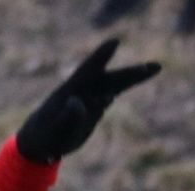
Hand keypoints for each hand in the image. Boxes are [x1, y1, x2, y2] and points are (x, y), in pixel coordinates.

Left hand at [15, 39, 161, 164]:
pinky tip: (135, 79)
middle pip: (110, 78)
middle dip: (132, 72)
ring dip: (133, 77)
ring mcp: (89, 99)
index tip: (115, 42)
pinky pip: (109, 96)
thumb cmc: (45, 137)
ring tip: (154, 68)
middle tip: (154, 66)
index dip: (102, 56)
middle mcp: (83, 91)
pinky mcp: (93, 109)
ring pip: (114, 85)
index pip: (89, 70)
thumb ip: (67, 118)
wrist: (40, 144)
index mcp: (71, 91)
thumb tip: (79, 103)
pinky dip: (120, 87)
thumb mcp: (55, 131)